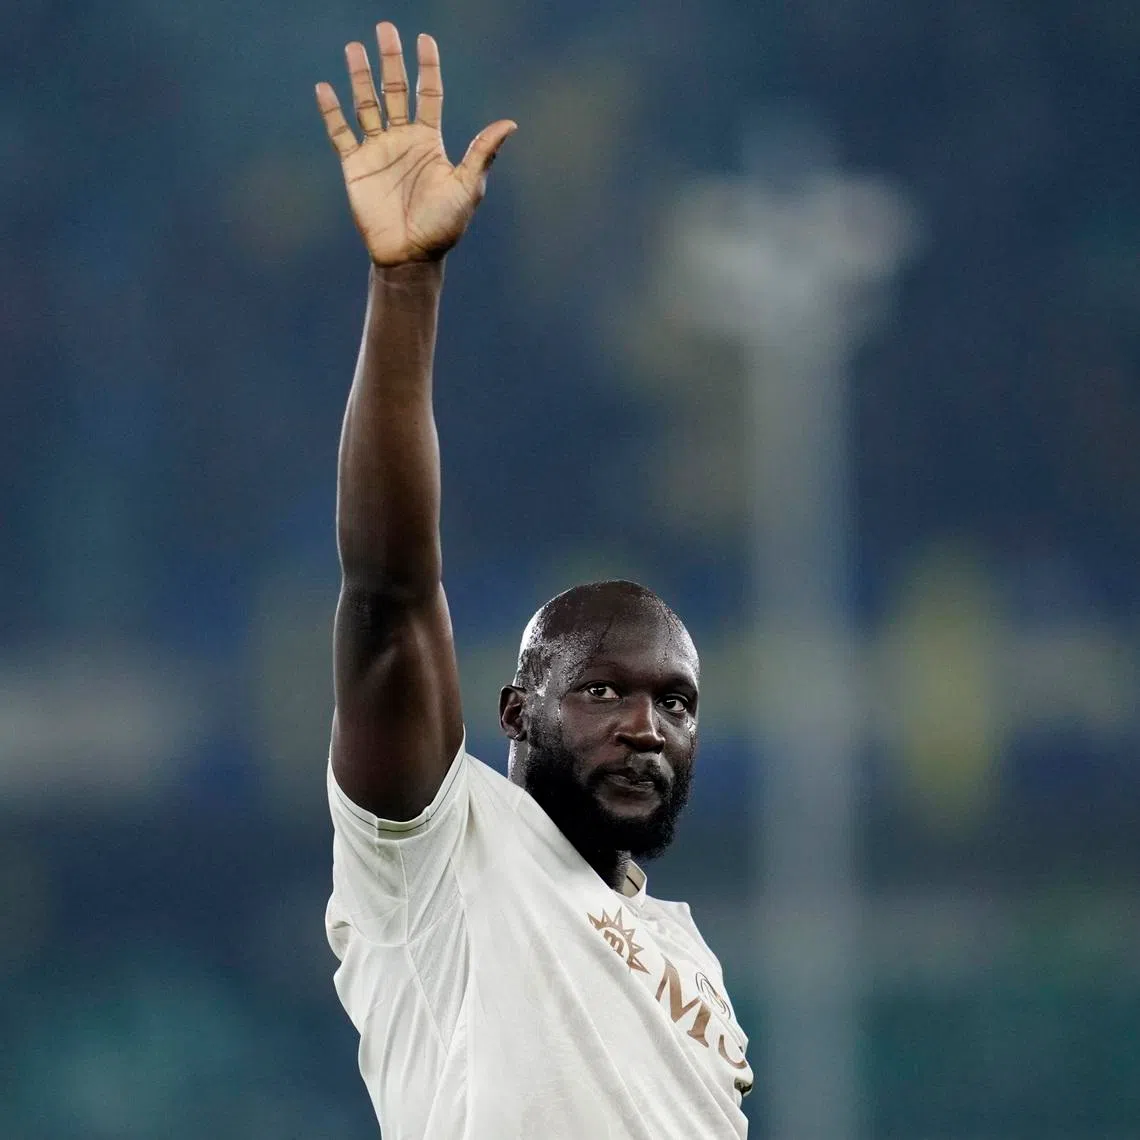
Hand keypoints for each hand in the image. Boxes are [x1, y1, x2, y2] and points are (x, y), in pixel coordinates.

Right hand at [316, 22, 516, 265]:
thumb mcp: (467, 187)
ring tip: (353, 48)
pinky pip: (341, 134)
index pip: (429, 94)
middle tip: (385, 28)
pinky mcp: (355, 167)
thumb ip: (482, 153)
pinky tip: (324, 88)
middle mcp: (402, 140)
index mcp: (429, 141)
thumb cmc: (443, 225)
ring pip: (366, 105)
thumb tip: (510, 123)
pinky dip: (332, 112)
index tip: (424, 39)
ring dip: (360, 77)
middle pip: (395, 91)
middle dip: (390, 61)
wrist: (411, 255)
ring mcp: (378, 151)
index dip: (427, 67)